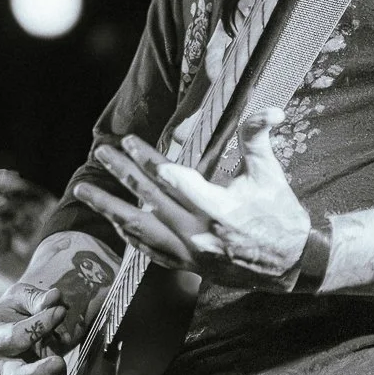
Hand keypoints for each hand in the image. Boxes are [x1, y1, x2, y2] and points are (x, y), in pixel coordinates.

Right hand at [0, 249, 112, 374]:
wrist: (19, 318)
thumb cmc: (20, 306)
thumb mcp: (22, 294)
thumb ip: (36, 297)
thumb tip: (54, 300)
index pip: (16, 337)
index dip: (39, 323)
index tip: (59, 309)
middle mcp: (6, 366)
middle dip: (38, 372)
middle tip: (58, 363)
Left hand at [72, 112, 310, 285]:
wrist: (289, 263)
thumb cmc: (280, 213)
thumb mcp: (270, 173)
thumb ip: (257, 138)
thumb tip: (268, 109)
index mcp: (220, 209)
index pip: (176, 181)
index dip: (150, 160)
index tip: (129, 143)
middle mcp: (199, 233)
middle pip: (151, 199)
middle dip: (124, 172)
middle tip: (102, 151)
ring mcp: (190, 252)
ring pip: (140, 228)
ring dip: (110, 207)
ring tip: (83, 189)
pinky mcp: (188, 265)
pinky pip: (148, 250)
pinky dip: (128, 234)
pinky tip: (112, 220)